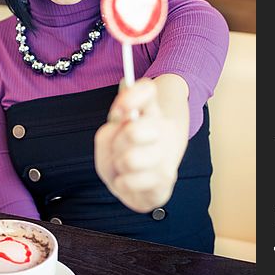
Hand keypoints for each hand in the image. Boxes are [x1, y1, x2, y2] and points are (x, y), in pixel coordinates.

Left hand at [94, 76, 188, 212]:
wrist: (146, 182)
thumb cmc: (124, 154)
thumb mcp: (109, 138)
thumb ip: (108, 132)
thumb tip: (119, 123)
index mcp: (150, 112)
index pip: (147, 90)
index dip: (132, 97)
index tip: (118, 111)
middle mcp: (163, 131)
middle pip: (133, 131)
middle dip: (116, 144)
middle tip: (119, 148)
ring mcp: (166, 158)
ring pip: (129, 160)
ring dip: (118, 166)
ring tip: (123, 167)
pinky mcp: (165, 183)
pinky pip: (128, 182)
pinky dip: (121, 184)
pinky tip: (129, 181)